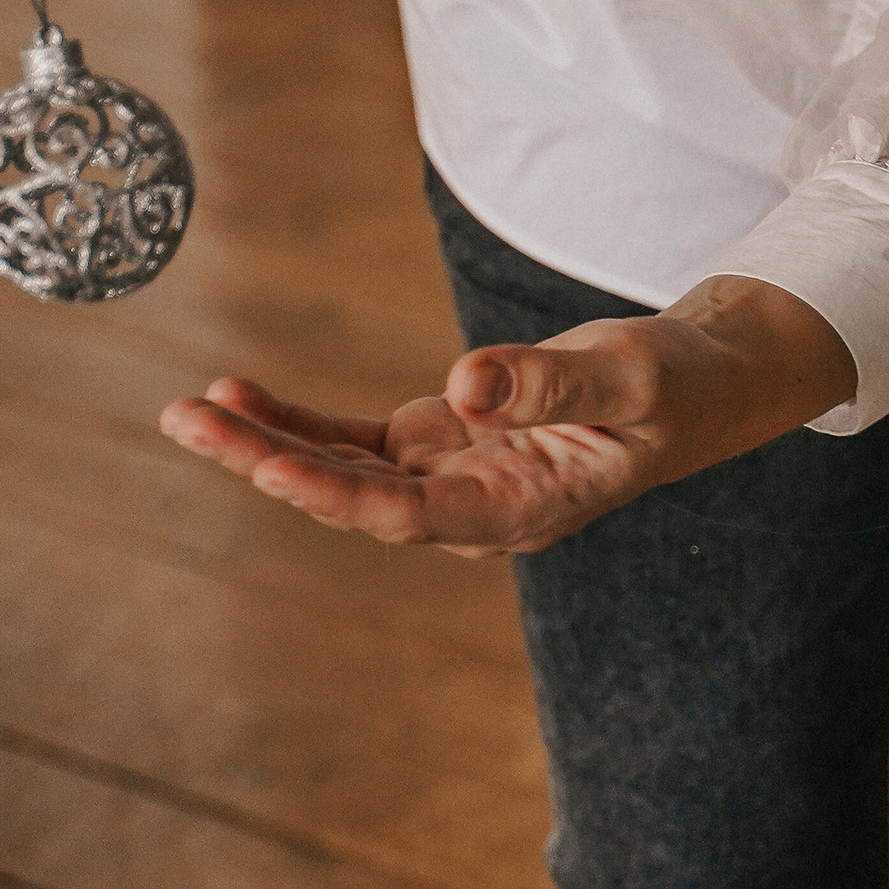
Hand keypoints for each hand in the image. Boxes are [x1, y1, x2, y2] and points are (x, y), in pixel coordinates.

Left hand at [158, 281, 856, 556]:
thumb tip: (462, 384)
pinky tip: (239, 395)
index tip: (268, 465)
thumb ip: (548, 381)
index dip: (335, 493)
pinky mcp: (441, 445)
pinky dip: (297, 421)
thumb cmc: (677, 384)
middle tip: (188, 420)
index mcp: (521, 510)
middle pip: (352, 498)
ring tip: (188, 408)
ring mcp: (452, 480)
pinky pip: (354, 441)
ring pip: (340, 471)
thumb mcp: (630, 374)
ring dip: (264, 443)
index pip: (410, 514)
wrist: (700, 384)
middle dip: (266, 461)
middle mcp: (472, 509)